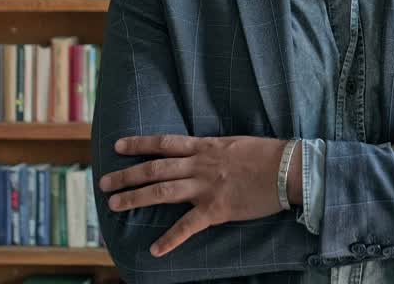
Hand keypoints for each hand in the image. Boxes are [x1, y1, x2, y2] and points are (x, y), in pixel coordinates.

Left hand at [99, 134, 288, 256]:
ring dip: (136, 198)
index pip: (164, 143)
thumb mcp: (235, 143)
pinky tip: (155, 249)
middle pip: (154, 168)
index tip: (118, 146)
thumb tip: (202, 151)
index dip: (139, 145)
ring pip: (162, 191)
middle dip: (127, 175)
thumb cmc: (267, 155)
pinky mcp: (217, 209)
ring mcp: (206, 187)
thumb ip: (213, 150)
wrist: (288, 169)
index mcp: (204, 147)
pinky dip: (170, 239)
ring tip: (115, 206)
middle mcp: (199, 165)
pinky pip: (188, 226)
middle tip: (104, 183)